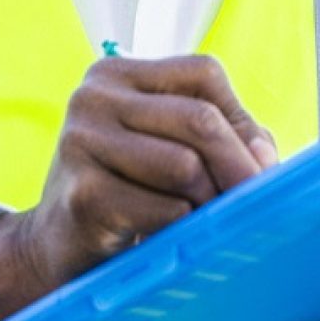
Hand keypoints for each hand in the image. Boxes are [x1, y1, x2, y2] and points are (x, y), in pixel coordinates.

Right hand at [0, 54, 276, 320]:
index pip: (203, 73)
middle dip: (239, 166)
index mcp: (117, 73)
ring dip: (208, 202)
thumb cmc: (129, 193)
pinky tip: (167, 235)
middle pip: (199, 119)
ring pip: (185, 165)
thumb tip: (263, 157)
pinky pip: (164, 208)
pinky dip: (181, 228)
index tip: (255, 164)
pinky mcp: (81, 193)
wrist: (56, 247)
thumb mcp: (173, 150)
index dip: (239, 119)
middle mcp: (93, 96)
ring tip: (201, 220)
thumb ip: (226, 139)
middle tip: (257, 202)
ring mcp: (80, 141)